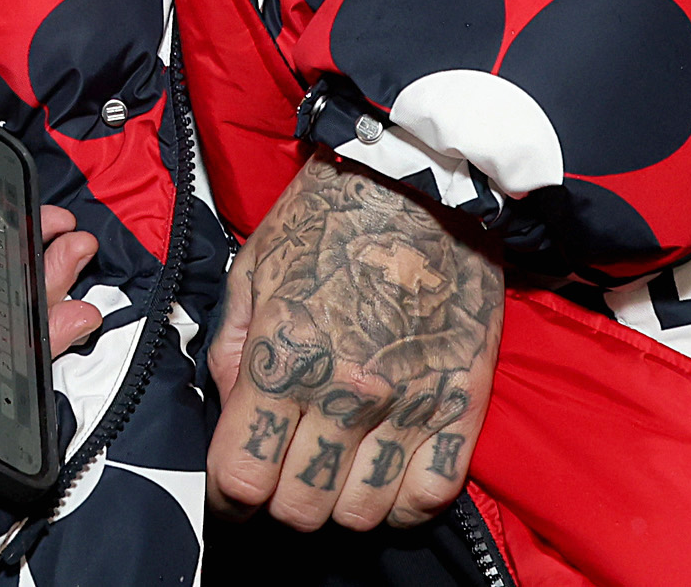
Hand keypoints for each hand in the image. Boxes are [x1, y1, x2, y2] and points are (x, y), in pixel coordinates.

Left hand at [206, 153, 500, 531]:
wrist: (420, 176)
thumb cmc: (328, 217)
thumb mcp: (254, 269)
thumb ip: (233, 351)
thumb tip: (231, 417)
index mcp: (284, 354)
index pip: (242, 478)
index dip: (230, 493)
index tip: (236, 484)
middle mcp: (345, 391)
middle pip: (301, 508)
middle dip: (282, 498)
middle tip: (287, 469)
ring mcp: (408, 402)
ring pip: (362, 514)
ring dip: (340, 503)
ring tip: (337, 470)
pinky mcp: (460, 402)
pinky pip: (431, 495)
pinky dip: (403, 501)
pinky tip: (387, 473)